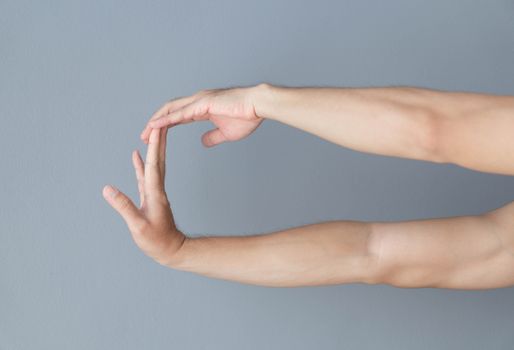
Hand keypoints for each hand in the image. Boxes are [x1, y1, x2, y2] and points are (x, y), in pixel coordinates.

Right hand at [103, 128, 185, 266]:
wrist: (172, 250)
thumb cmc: (157, 242)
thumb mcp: (138, 226)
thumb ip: (123, 207)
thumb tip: (107, 189)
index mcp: (155, 193)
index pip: (153, 165)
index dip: (154, 146)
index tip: (157, 128)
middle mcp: (157, 189)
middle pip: (157, 159)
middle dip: (158, 139)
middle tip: (159, 121)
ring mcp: (154, 192)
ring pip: (153, 165)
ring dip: (152, 148)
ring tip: (149, 132)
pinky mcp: (150, 197)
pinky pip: (145, 175)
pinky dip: (140, 164)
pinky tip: (136, 156)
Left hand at [140, 85, 264, 146]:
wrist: (258, 106)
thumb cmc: (247, 116)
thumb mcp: (226, 133)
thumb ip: (213, 137)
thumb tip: (203, 142)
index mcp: (202, 108)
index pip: (177, 116)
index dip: (165, 125)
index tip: (154, 135)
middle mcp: (197, 101)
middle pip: (169, 111)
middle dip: (155, 123)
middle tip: (143, 135)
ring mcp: (198, 101)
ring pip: (170, 110)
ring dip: (156, 121)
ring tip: (144, 132)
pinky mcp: (202, 104)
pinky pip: (179, 113)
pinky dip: (165, 120)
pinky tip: (155, 126)